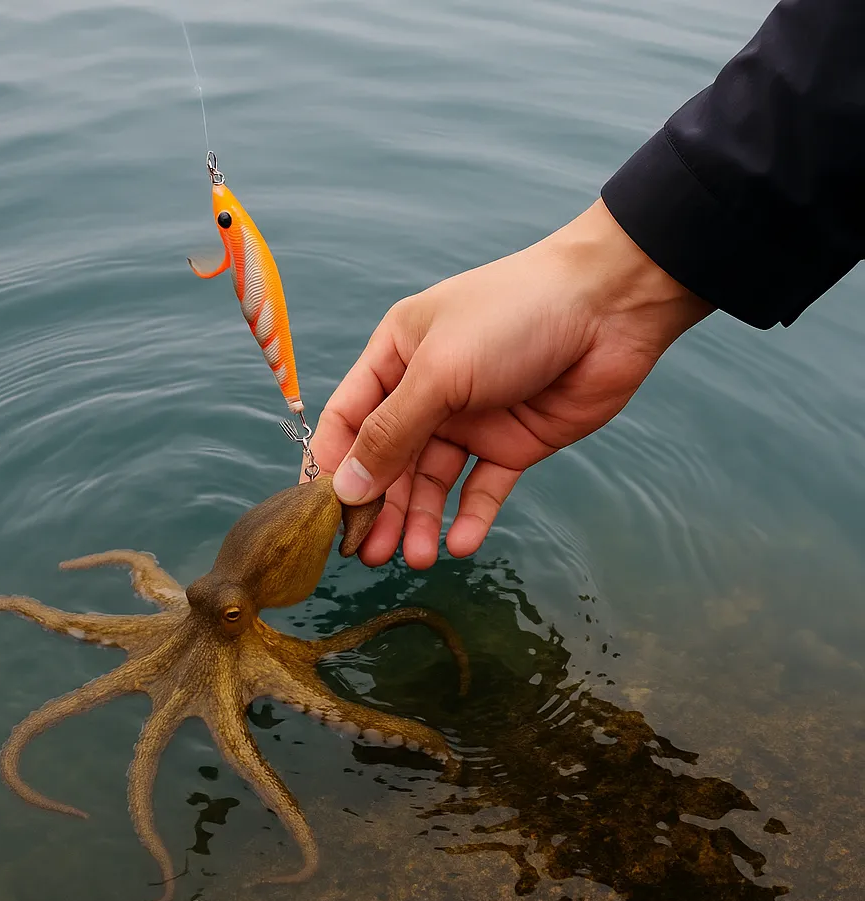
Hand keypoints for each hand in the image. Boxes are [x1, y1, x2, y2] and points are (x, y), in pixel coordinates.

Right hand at [310, 199, 712, 568]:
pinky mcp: (512, 444)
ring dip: (420, 520)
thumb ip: (391, 432)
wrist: (611, 307)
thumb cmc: (512, 317)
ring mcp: (471, 420)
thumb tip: (347, 488)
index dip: (334, 466)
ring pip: (431, 481)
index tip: (324, 515)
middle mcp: (427, 391)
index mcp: (396, 357)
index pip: (349, 419)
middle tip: (371, 553)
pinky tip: (462, 544)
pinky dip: (471, 517)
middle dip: (379, 507)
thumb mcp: (439, 372)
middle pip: (388, 460)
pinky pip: (482, 488)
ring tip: (416, 558)